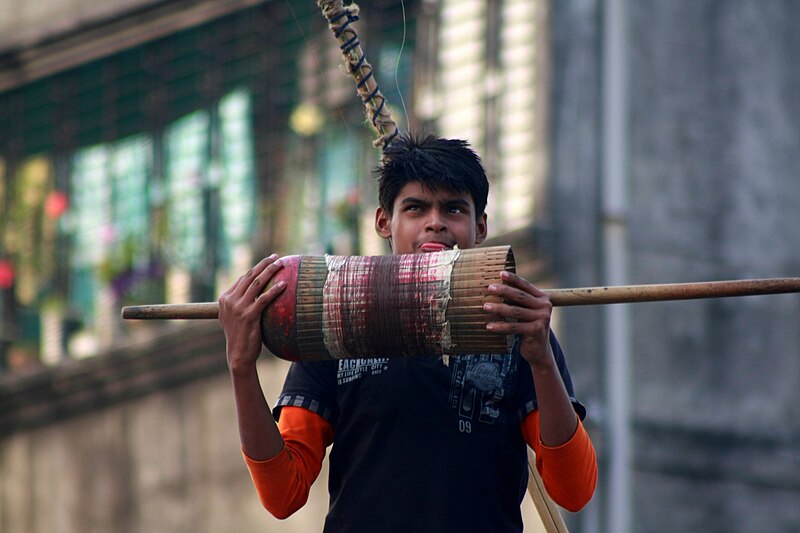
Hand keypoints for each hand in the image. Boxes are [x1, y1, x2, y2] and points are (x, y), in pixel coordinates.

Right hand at [218, 254, 285, 373]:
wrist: (238, 354)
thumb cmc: (240, 336)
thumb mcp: (233, 317)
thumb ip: (238, 304)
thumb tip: (254, 292)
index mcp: (224, 299)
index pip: (243, 278)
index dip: (257, 268)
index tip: (268, 261)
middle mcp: (230, 301)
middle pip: (250, 276)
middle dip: (264, 264)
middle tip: (276, 257)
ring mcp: (238, 308)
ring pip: (257, 283)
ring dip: (270, 271)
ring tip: (281, 264)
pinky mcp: (249, 315)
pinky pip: (264, 298)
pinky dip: (275, 289)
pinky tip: (284, 284)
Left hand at [484, 270, 553, 366]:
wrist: (538, 351)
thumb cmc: (527, 327)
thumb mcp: (526, 311)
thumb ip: (517, 300)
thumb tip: (494, 287)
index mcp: (543, 298)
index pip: (525, 285)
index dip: (513, 279)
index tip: (500, 273)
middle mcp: (545, 306)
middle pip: (520, 296)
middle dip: (504, 291)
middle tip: (489, 288)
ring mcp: (542, 318)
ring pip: (516, 311)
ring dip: (499, 308)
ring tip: (485, 306)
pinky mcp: (537, 331)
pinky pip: (514, 327)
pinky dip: (500, 326)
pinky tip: (489, 326)